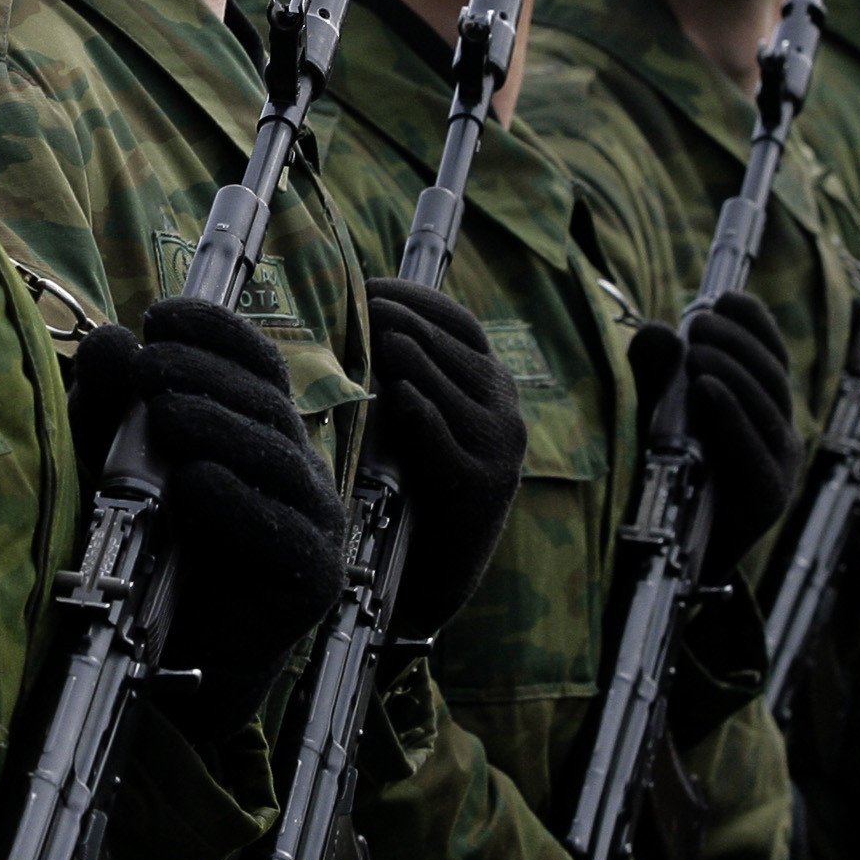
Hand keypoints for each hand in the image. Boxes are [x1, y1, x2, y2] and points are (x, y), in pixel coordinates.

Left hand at [69, 299, 344, 735]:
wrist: (157, 659)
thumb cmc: (139, 548)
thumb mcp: (109, 462)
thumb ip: (110, 404)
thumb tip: (114, 337)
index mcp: (259, 429)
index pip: (256, 361)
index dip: (218, 329)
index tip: (161, 314)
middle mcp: (296, 466)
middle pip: (265, 399)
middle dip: (205, 373)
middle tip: (149, 364)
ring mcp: (314, 520)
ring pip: (276, 455)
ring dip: (218, 426)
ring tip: (163, 414)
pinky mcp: (312, 576)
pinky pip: (281, 529)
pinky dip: (235, 502)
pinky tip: (193, 483)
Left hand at [364, 277, 525, 638]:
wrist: (430, 577)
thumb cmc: (412, 491)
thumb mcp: (416, 422)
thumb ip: (403, 375)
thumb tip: (354, 319)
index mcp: (492, 388)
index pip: (460, 323)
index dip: (417, 298)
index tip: (372, 283)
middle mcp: (505, 411)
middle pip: (451, 346)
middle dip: (401, 320)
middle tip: (356, 307)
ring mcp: (499, 449)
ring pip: (449, 384)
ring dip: (407, 356)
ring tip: (369, 338)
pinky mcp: (482, 487)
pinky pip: (447, 436)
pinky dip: (421, 411)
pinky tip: (396, 394)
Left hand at [629, 292, 799, 579]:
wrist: (662, 562)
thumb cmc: (662, 480)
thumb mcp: (654, 415)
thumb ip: (655, 373)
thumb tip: (656, 329)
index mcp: (763, 410)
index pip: (771, 356)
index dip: (756, 324)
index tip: (728, 295)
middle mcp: (780, 436)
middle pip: (772, 375)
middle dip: (738, 340)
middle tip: (699, 320)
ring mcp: (779, 469)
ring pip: (767, 406)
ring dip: (733, 368)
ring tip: (698, 346)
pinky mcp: (766, 500)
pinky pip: (754, 451)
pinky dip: (730, 415)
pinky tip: (705, 388)